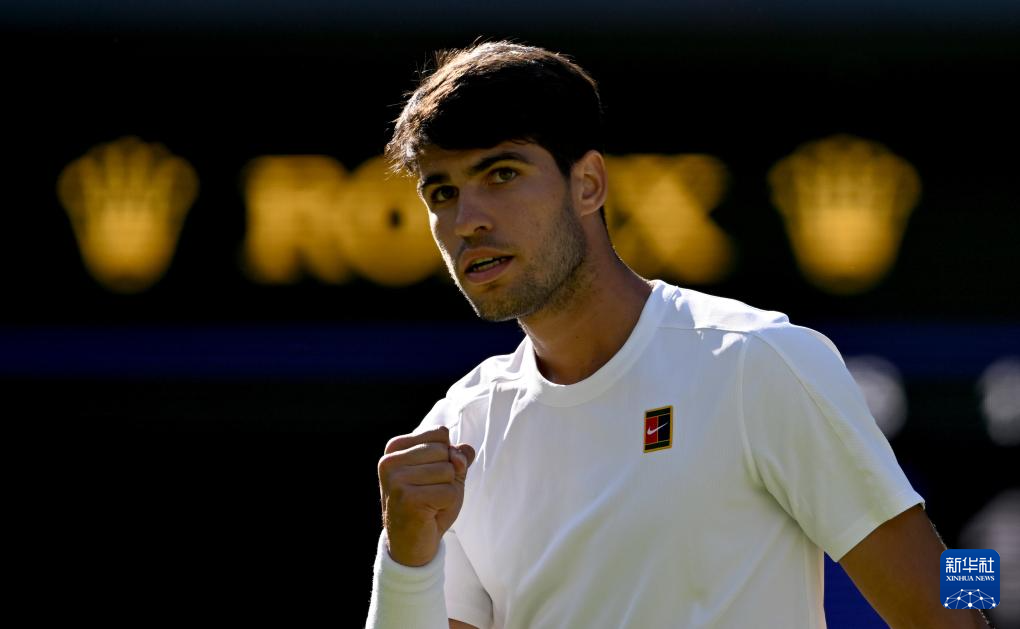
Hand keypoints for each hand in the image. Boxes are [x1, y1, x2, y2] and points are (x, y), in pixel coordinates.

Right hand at [377, 426, 475, 566]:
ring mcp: (396, 479)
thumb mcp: (446, 476)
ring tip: (430, 504)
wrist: (410, 545)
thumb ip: (457, 458)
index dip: (446, 456)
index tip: (429, 477)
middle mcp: (390, 461)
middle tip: (430, 494)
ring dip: (448, 491)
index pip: (440, 433)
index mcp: (395, 448)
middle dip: (448, 475)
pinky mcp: (407, 498)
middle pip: (445, 451)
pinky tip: (430, 514)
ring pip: (448, 470)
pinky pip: (449, 492)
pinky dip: (448, 505)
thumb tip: (466, 450)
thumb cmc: (428, 505)